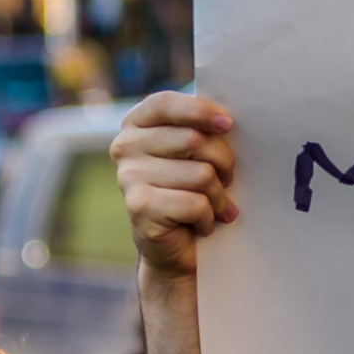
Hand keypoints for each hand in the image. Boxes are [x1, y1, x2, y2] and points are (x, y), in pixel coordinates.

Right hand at [111, 90, 237, 278]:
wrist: (176, 249)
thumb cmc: (192, 192)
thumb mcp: (196, 154)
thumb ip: (201, 130)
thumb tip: (226, 119)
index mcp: (136, 125)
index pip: (165, 104)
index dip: (200, 111)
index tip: (228, 124)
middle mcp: (125, 147)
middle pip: (194, 140)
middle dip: (224, 163)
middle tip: (227, 180)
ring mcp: (128, 177)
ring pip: (201, 174)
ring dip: (219, 196)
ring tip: (215, 207)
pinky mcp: (139, 206)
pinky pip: (195, 204)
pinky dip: (208, 218)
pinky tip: (202, 225)